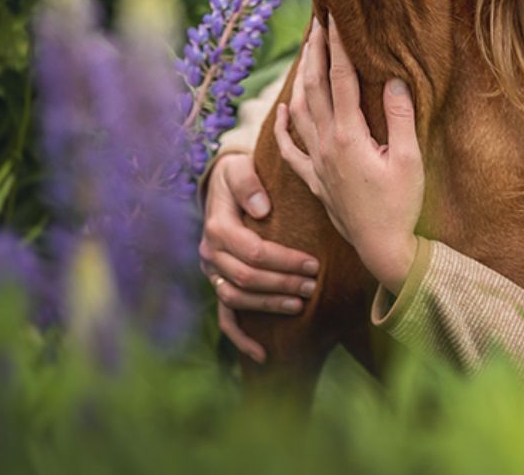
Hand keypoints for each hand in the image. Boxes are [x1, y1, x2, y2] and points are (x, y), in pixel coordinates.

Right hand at [199, 152, 320, 363]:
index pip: (251, 251)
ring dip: (269, 306)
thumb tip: (261, 209)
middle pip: (246, 278)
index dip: (283, 260)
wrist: (223, 184)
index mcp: (217, 226)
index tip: (313, 264)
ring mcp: (212, 273)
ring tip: (301, 304)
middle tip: (313, 285)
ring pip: (237, 299)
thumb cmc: (240, 174)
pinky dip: (241, 338)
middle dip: (282, 284)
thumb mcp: (241, 168)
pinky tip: (263, 354)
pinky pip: (225, 317)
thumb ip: (248, 184)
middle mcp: (210, 253)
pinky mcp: (218, 284)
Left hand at [274, 16, 423, 294]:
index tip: (336, 19)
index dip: (338, 47)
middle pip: (314, 88)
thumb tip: (394, 79)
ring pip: (299, 111)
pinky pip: (291, 147)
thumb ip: (400, 118)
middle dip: (315, 52)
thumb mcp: (410, 160)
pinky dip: (283, 124)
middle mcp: (326, 145)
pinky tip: (282, 109)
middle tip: (318, 23)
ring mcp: (317, 163)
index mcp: (349, 137)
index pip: (341, 80)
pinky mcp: (315, 179)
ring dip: (300, 78)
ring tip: (305, 53)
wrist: (382, 248)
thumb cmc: (402, 205)